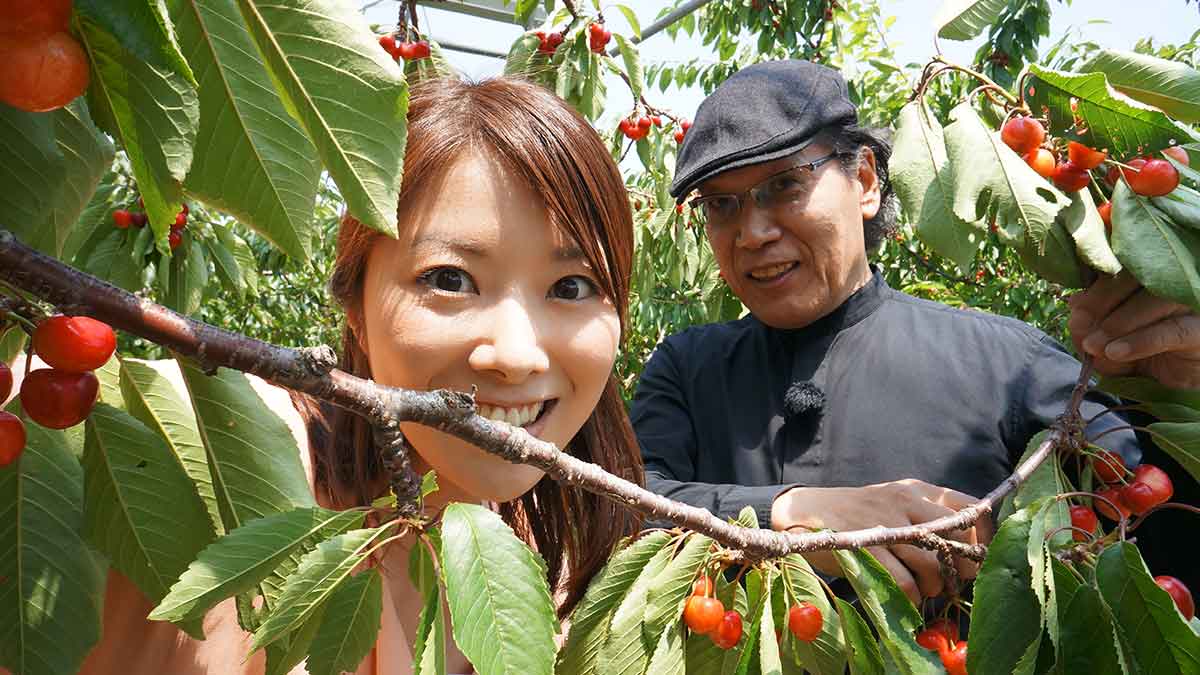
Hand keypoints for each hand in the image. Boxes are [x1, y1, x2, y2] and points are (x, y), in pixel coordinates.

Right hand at [770, 479, 992, 604]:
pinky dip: (911, 597)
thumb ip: (929, 510)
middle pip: (958, 543)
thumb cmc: (859, 510)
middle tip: (954, 580)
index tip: (977, 555)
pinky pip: (906, 585)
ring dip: (935, 588)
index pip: (971, 509)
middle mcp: (905, 504)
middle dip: (963, 570)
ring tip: (925, 589)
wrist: (806, 509)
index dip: (983, 537)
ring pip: (933, 567)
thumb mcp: (896, 498)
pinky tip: (904, 595)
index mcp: (917, 490)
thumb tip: (971, 541)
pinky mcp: (867, 551)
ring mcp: (885, 526)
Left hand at [1068, 272, 1199, 388]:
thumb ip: (1089, 326)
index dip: (1094, 288)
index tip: (1076, 312)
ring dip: (1118, 323)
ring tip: (1095, 346)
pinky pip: (1172, 330)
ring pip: (1154, 300)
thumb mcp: (1105, 343)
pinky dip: (1140, 341)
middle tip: (1081, 326)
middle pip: (1135, 277)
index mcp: (1146, 278)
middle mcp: (1170, 283)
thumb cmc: (1139, 354)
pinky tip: (1116, 352)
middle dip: (1101, 302)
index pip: (1119, 267)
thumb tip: (1075, 307)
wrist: (1177, 382)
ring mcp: (1188, 304)